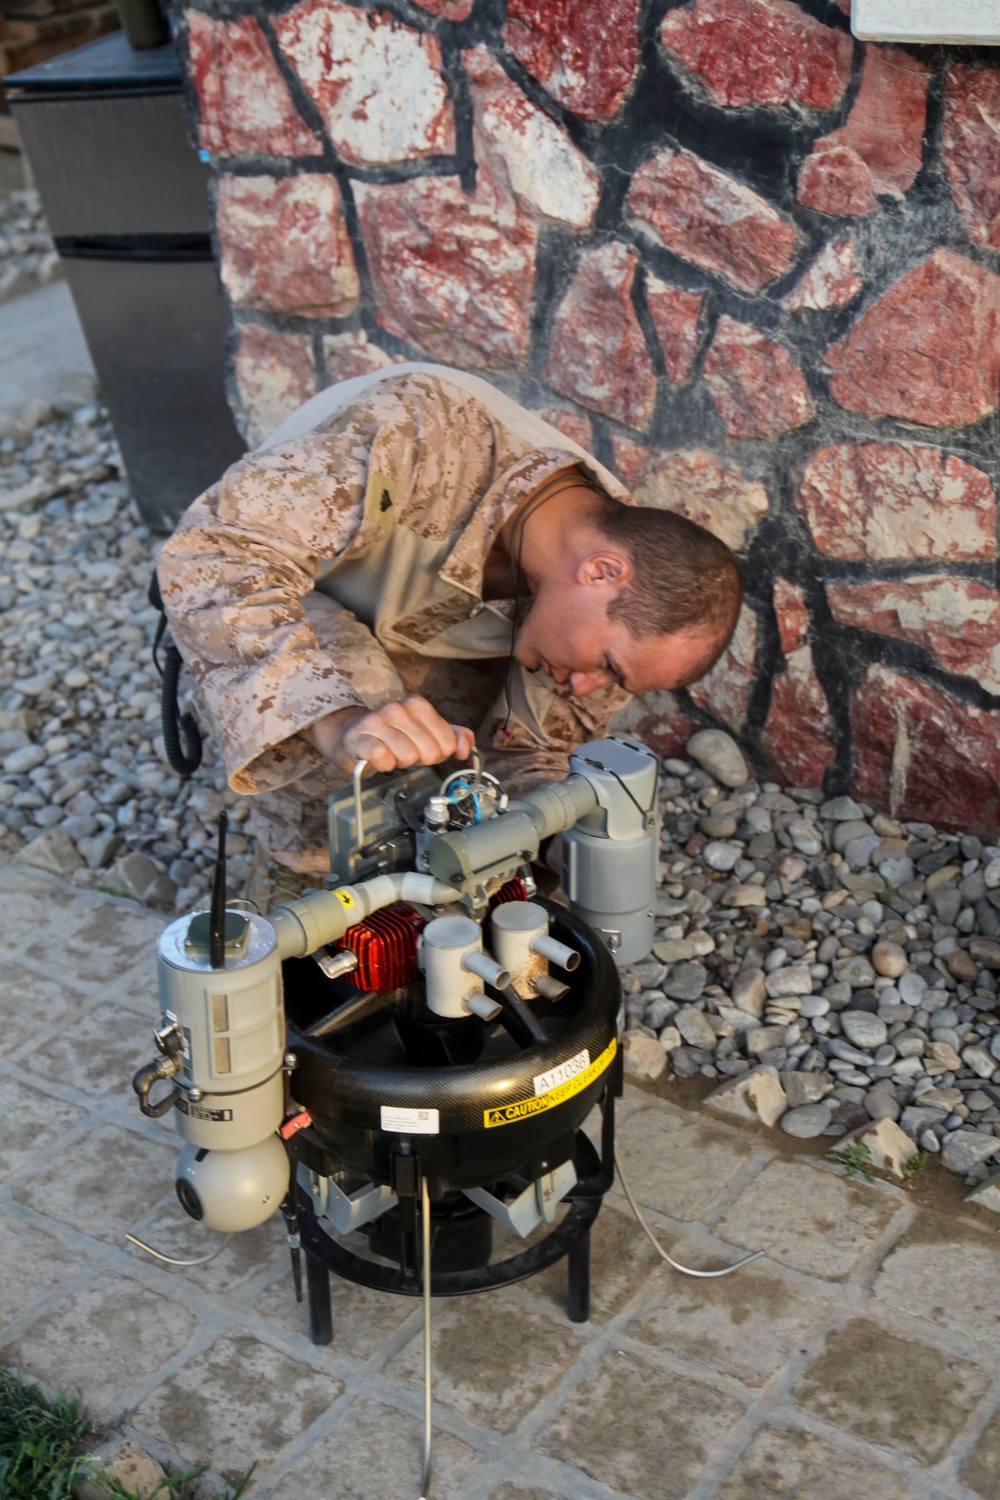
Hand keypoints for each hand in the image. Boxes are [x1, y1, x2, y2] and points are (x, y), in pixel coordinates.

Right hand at [302, 696, 474, 773]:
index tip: (423, 749)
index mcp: (417, 704)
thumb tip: (465, 750)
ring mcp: (377, 722)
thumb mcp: (426, 731)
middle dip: (420, 759)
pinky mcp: (359, 738)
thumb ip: (453, 736)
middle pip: (430, 752)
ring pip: (408, 756)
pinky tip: (380, 761)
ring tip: (391, 755)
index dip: (438, 753)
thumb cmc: (392, 735)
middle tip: (405, 753)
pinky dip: (385, 765)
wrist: (350, 734)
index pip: (447, 742)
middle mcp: (397, 708)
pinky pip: (382, 757)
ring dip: (401, 763)